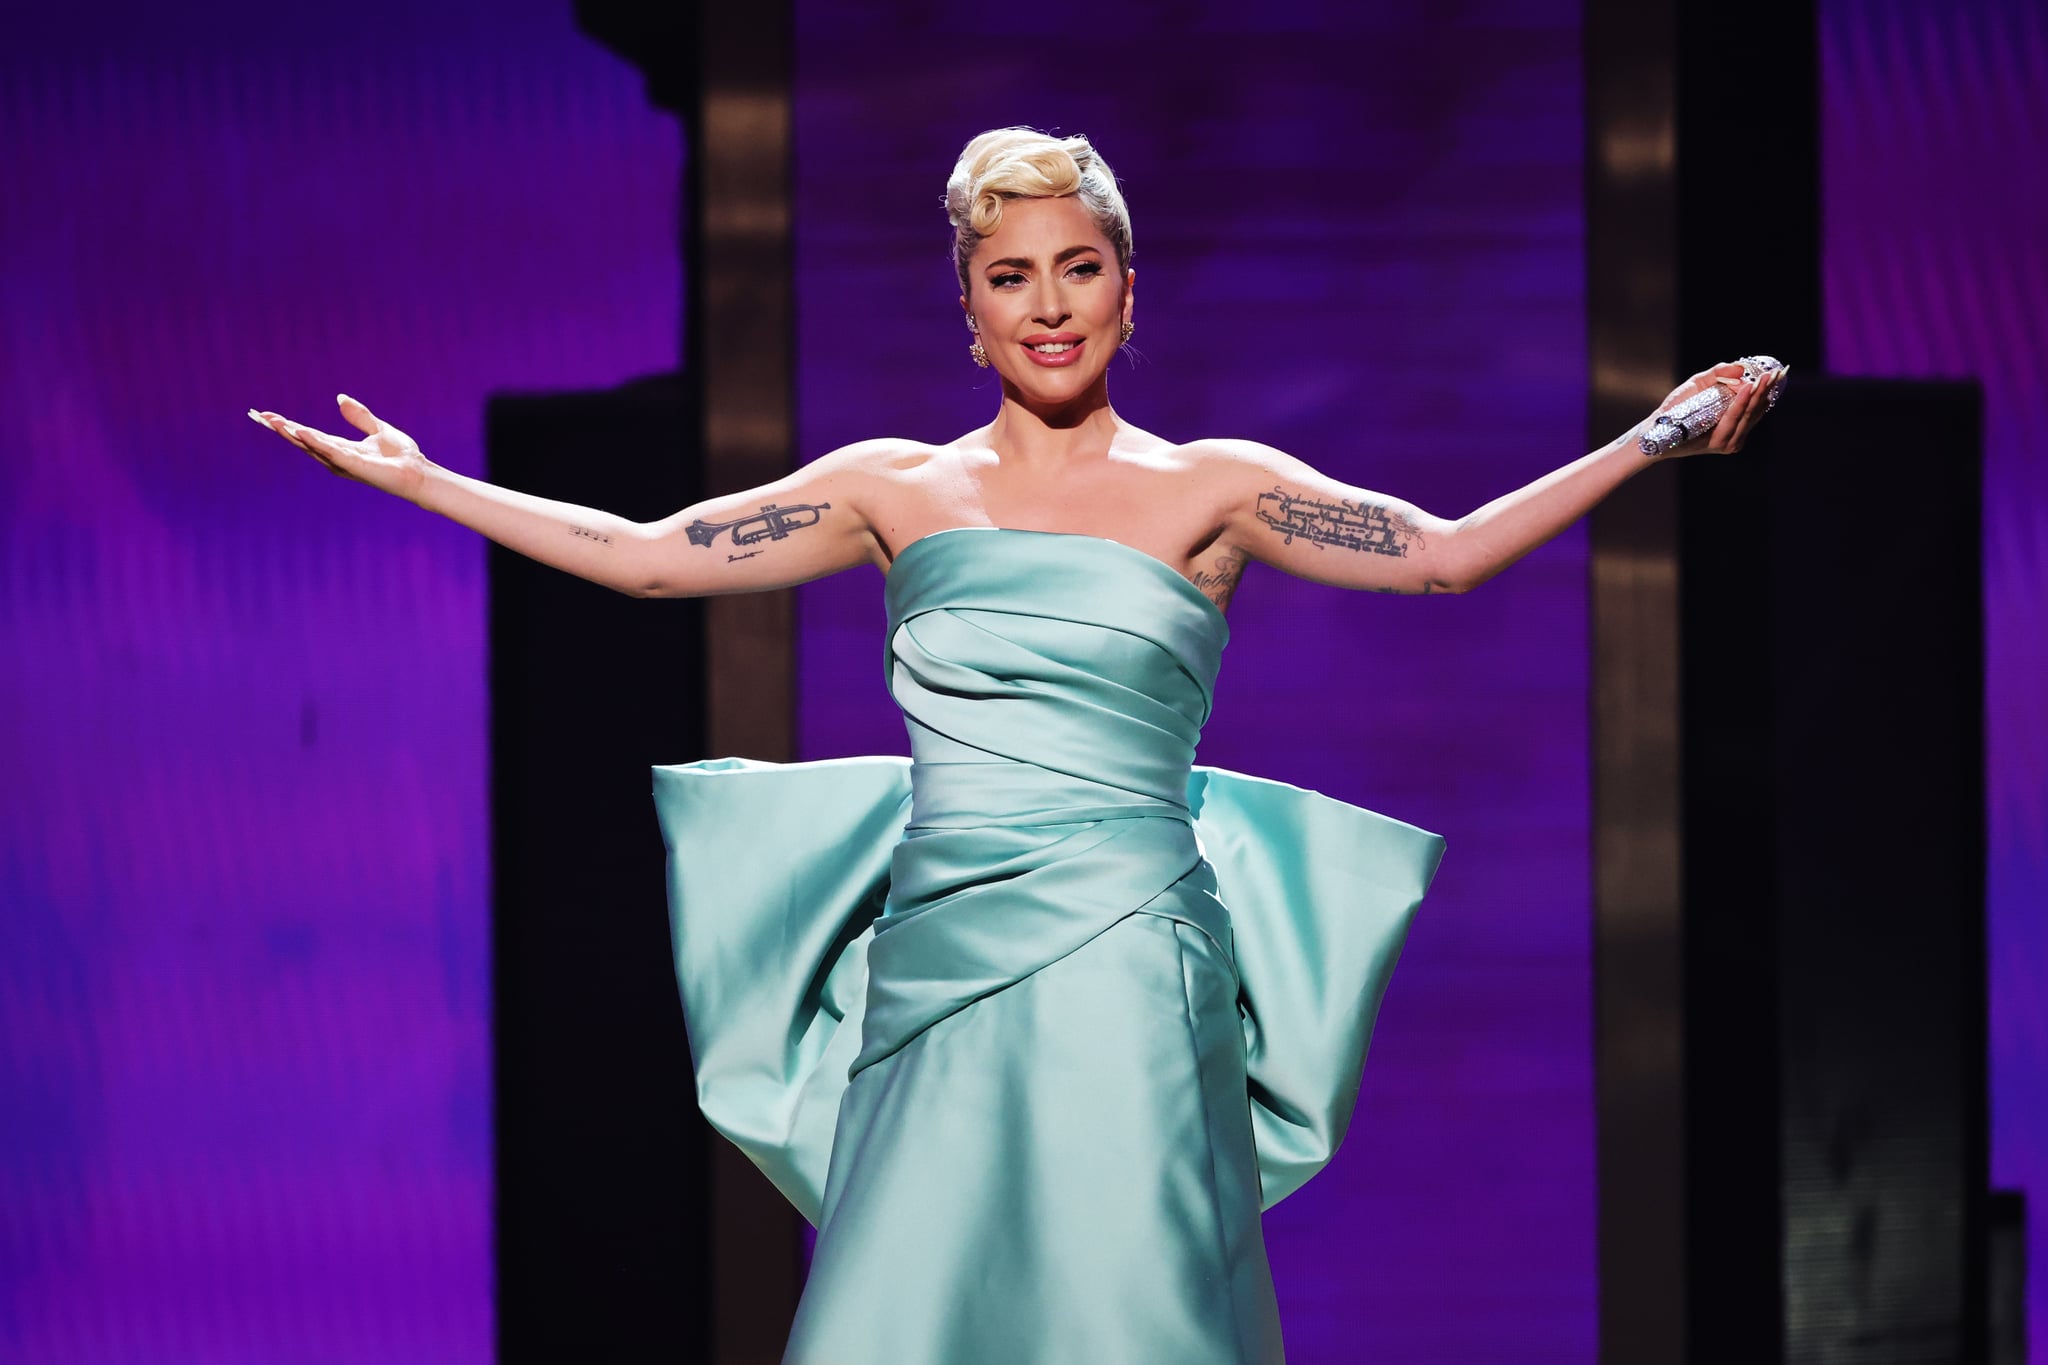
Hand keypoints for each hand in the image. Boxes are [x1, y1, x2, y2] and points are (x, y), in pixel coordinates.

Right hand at [249, 395, 429, 502]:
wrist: (417, 472)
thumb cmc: (401, 457)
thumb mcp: (377, 429)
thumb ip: (359, 416)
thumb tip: (340, 398)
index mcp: (340, 447)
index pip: (308, 434)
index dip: (287, 425)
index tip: (265, 415)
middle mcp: (336, 456)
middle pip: (302, 441)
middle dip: (280, 429)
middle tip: (257, 416)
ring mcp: (343, 462)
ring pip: (310, 446)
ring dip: (291, 433)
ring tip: (272, 421)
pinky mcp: (353, 464)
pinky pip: (330, 451)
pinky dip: (314, 441)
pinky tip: (299, 431)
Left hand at [1645, 359, 1788, 458]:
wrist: (1656, 427)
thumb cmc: (1678, 407)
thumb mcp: (1699, 383)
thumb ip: (1718, 373)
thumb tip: (1740, 367)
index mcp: (1735, 421)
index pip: (1757, 405)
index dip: (1767, 389)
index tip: (1777, 373)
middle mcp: (1735, 433)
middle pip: (1755, 410)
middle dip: (1765, 390)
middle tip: (1774, 373)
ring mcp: (1729, 441)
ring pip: (1746, 415)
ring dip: (1755, 396)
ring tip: (1761, 380)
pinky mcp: (1719, 444)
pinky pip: (1732, 421)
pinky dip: (1740, 405)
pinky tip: (1746, 390)